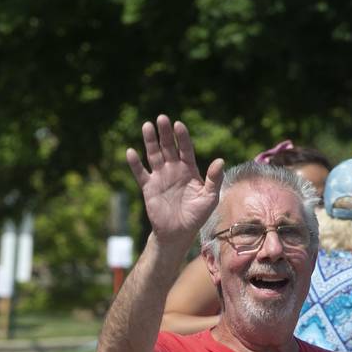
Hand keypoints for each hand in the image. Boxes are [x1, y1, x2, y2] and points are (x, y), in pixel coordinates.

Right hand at [125, 115, 225, 249]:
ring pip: (154, 155)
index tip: (178, 125)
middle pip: (168, 146)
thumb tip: (220, 160)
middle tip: (161, 118)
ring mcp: (160, 177)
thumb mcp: (209, 198)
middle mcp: (173, 169)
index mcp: (189, 169)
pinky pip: (141, 173)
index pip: (185, 148)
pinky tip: (131, 152)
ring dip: (150, 141)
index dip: (182, 137)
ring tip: (146, 126)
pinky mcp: (149, 188)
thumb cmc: (196, 216)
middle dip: (164, 133)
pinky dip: (135, 164)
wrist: (178, 233)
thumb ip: (215, 179)